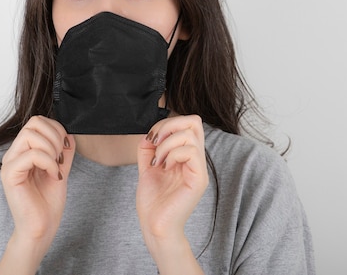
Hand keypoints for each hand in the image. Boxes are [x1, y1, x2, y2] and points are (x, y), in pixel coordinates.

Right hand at [0, 116, 74, 243]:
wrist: (42, 227)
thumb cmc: (48, 202)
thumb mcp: (60, 169)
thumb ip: (63, 150)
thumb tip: (68, 133)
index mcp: (24, 150)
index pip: (38, 121)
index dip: (57, 130)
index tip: (64, 150)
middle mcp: (14, 154)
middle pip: (34, 122)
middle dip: (55, 137)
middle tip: (60, 157)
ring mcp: (10, 163)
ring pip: (31, 135)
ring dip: (51, 149)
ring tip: (56, 167)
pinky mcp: (10, 175)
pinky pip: (32, 154)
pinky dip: (49, 163)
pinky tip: (53, 176)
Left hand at [136, 115, 208, 243]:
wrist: (154, 226)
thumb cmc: (153, 202)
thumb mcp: (147, 167)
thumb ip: (148, 149)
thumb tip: (149, 134)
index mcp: (186, 155)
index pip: (187, 123)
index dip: (166, 124)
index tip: (150, 141)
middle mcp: (196, 159)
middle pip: (194, 121)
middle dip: (169, 125)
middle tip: (155, 144)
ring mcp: (199, 169)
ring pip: (190, 134)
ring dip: (167, 143)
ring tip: (158, 161)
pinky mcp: (198, 179)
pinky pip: (191, 151)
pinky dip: (172, 154)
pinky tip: (164, 167)